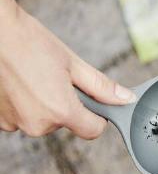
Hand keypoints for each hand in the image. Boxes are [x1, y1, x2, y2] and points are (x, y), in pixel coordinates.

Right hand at [0, 4, 135, 137]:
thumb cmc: (29, 42)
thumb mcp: (73, 63)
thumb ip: (101, 87)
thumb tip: (125, 99)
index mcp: (60, 111)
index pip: (93, 131)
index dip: (98, 116)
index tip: (93, 101)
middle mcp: (37, 124)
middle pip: (66, 123)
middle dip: (66, 104)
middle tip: (55, 78)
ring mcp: (15, 124)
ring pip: (44, 120)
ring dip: (44, 104)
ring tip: (33, 78)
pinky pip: (23, 117)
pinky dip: (25, 104)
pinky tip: (19, 84)